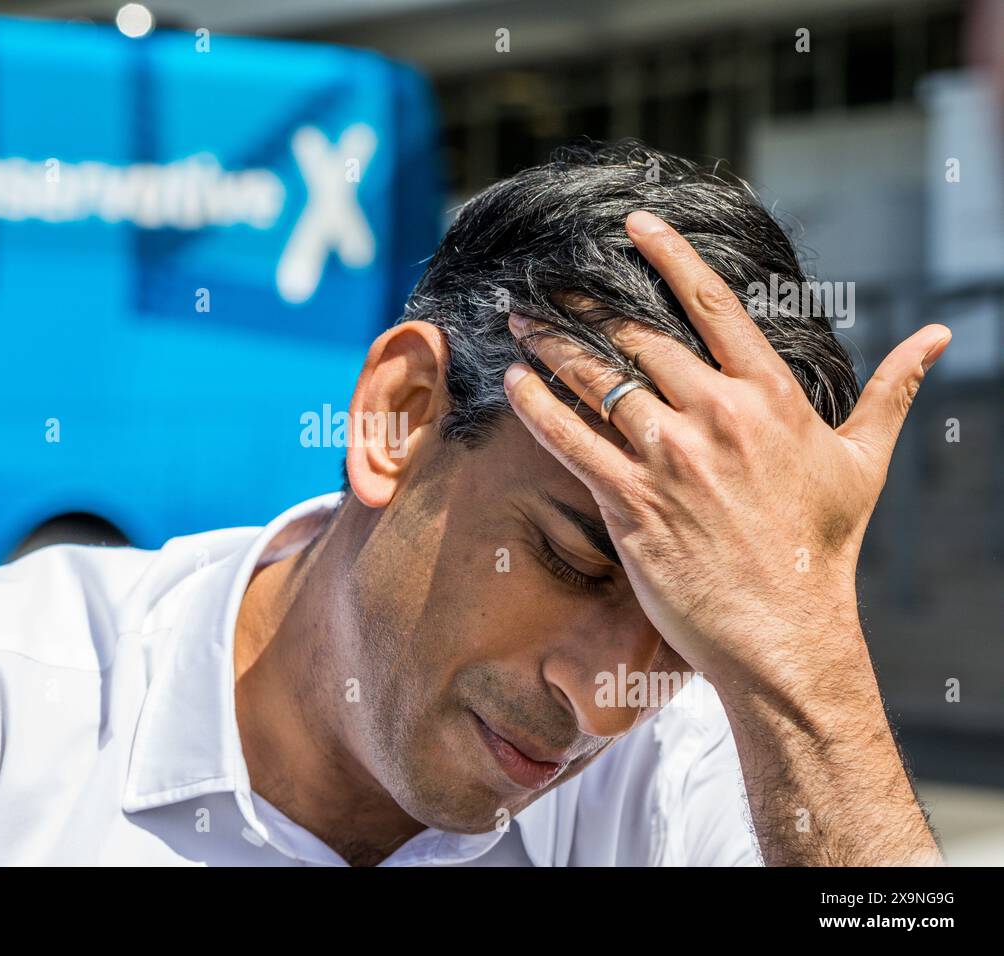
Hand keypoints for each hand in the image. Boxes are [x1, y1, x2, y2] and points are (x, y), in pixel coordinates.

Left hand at [502, 210, 950, 693]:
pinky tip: (514, 382)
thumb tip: (938, 338)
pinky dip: (538, 408)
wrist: (786, 633)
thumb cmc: (823, 550)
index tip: (634, 225)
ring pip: (598, 381)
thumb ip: (892, 391)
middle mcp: (717, 416)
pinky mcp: (632, 503)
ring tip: (520, 319)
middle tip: (549, 279)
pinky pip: (572, 442)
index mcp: (770, 396)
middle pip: (639, 337)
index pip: (712, 305)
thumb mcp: (864, 462)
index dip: (668, 256)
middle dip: (587, 302)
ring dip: (552, 344)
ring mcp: (671, 459)